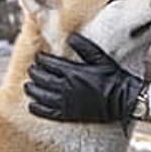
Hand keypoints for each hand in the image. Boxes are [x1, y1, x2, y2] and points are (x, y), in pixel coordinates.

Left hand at [25, 33, 144, 123]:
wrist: (122, 99)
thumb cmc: (112, 77)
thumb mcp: (100, 58)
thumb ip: (84, 47)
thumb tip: (71, 37)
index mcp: (73, 72)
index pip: (49, 63)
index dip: (41, 59)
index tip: (39, 57)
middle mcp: (66, 87)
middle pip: (41, 78)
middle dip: (34, 73)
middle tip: (32, 70)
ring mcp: (66, 102)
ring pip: (41, 95)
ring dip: (32, 89)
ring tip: (28, 86)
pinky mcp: (68, 114)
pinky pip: (47, 112)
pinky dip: (37, 108)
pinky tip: (32, 105)